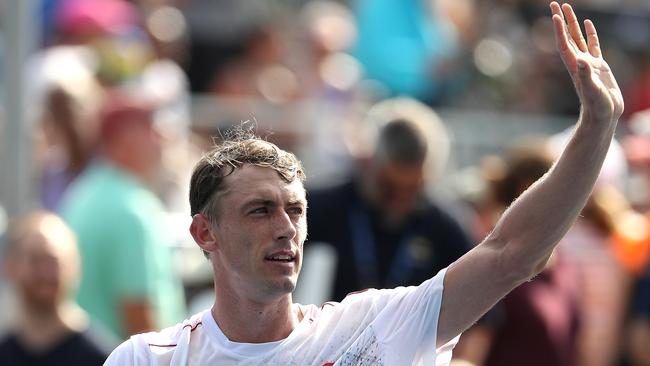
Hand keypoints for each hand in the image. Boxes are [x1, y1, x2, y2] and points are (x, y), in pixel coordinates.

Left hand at [550, 1, 623, 122]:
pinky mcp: (599, 66)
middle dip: (561, 20)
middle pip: (567, 36)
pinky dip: (590, 33)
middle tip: (554, 3)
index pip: (564, 43)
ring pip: (579, 38)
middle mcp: (578, 62)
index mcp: (575, 66)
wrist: (603, 116)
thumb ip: (586, 76)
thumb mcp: (592, 91)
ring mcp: (588, 63)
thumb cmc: (597, 107)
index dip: (559, 29)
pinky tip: (588, 23)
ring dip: (573, 23)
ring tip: (568, 8)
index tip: (555, 14)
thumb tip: (581, 61)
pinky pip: (593, 45)